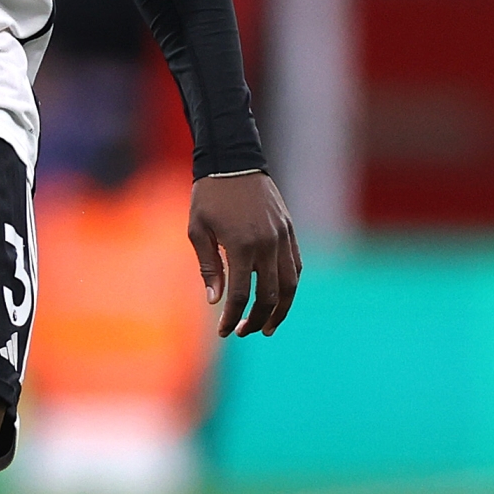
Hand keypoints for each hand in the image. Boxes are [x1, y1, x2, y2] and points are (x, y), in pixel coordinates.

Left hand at [188, 173, 300, 337]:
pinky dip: (290, 286)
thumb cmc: (208, 196)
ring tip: (267, 326)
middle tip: (243, 332)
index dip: (232, 318)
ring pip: (290, 284)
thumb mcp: (197, 231)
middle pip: (270, 296)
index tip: (223, 332)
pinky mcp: (290, 230)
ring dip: (280, 310)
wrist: (233, 161)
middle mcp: (267, 244)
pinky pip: (296, 265)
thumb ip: (209, 268)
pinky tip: (280, 298)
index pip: (241, 295)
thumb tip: (216, 301)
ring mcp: (282, 237)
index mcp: (241, 246)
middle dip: (256, 319)